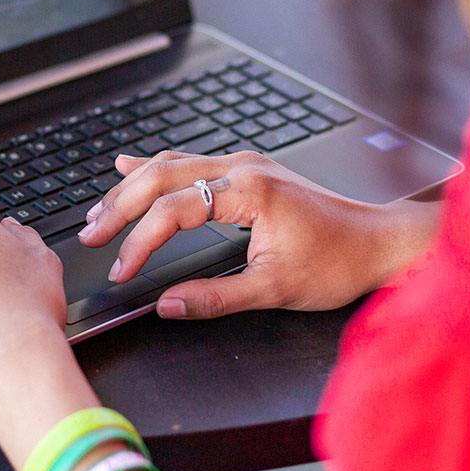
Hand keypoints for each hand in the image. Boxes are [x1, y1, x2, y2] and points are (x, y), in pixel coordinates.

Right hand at [78, 150, 438, 318]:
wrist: (379, 242)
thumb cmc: (338, 262)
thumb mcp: (274, 289)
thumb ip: (214, 298)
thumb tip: (166, 306)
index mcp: (248, 190)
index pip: (173, 210)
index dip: (140, 242)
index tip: (122, 272)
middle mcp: (242, 167)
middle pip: (161, 176)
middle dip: (119, 205)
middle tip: (90, 235)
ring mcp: (245, 165)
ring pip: (172, 165)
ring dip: (132, 187)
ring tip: (99, 213)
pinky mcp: (249, 172)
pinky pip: (190, 164)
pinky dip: (155, 169)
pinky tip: (129, 166)